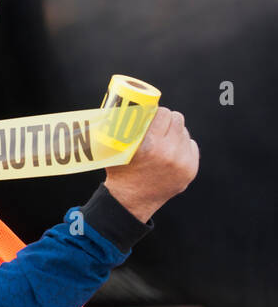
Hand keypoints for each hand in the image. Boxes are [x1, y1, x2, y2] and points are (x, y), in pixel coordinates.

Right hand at [104, 107, 198, 222]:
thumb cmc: (120, 170)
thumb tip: (129, 106)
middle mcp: (169, 153)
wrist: (130, 201)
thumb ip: (123, 129)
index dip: (157, 112)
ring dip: (174, 133)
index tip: (151, 115)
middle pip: (177, 119)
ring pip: (185, 132)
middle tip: (158, 126)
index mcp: (150, 145)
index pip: (163, 113)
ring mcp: (182, 162)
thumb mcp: (116, 148)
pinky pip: (192, 145)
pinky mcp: (191, 169)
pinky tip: (170, 152)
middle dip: (167, 120)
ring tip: (162, 141)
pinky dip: (182, 146)